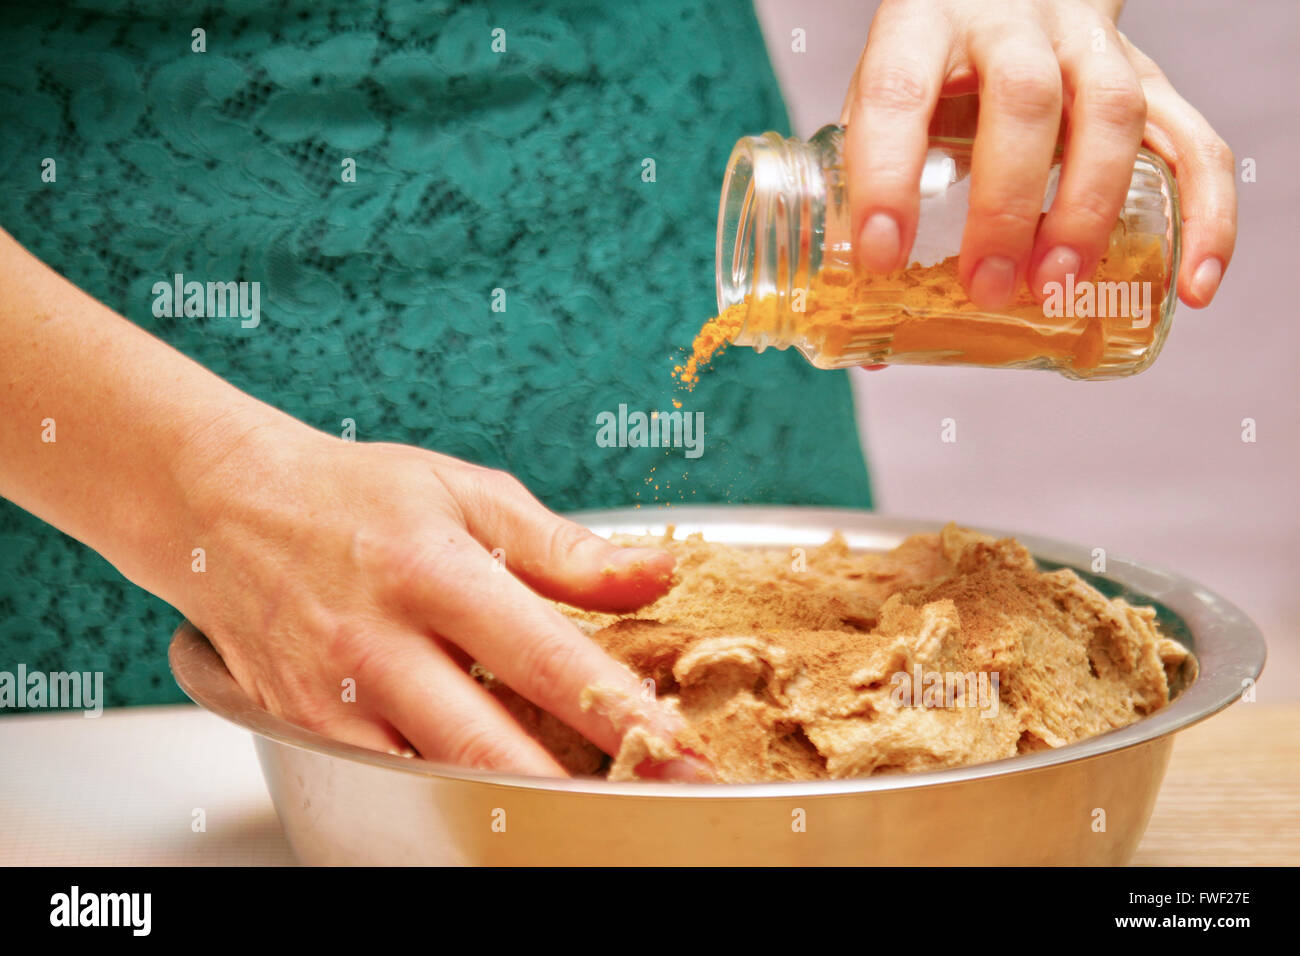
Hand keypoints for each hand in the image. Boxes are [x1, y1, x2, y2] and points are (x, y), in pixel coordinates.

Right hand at [174, 418, 704, 778]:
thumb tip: (655, 575)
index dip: (619, 711)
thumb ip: (564, 548)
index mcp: (433, 572)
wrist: (226, 509)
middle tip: (654, 804)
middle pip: (488, 746)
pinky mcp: (306, 732)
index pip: (545, 657)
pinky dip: (448, 796)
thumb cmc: (354, 496)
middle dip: (580, 791)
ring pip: (436, 783)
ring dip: (515, 806)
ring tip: (588, 811)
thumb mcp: (466, 493)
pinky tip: (500, 796)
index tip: (680, 749)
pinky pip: (390, 782)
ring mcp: (334, 699)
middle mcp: (380, 644)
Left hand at [839, 0, 1235, 308]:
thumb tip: (871, 349)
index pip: (898, 93)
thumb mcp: (882, 108)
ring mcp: (1088, 42)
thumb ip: (866, 207)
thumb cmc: (933, 64)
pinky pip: (1196, 141)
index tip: (883, 256)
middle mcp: (1010, 21)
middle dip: (1005, 204)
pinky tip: (1191, 285)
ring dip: (1088, 209)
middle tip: (987, 287)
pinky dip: (1205, 215)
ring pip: (1111, 110)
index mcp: (923, 24)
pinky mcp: (1149, 76)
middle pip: (1022, 99)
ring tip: (1059, 285)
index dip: (887, 176)